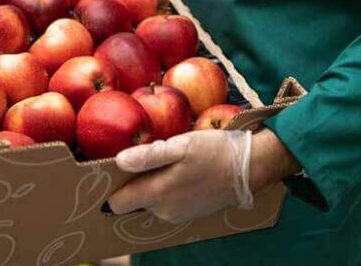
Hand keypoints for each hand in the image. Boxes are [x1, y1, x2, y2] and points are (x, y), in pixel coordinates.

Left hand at [108, 129, 299, 222]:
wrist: (249, 168)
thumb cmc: (213, 152)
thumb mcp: (180, 146)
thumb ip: (148, 156)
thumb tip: (118, 162)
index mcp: (157, 193)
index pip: (117, 203)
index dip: (111, 187)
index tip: (112, 171)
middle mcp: (163, 210)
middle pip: (133, 202)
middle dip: (131, 185)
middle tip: (139, 160)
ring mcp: (177, 215)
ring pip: (150, 202)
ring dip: (150, 187)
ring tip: (161, 164)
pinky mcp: (189, 214)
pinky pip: (166, 204)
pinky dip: (165, 191)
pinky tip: (176, 173)